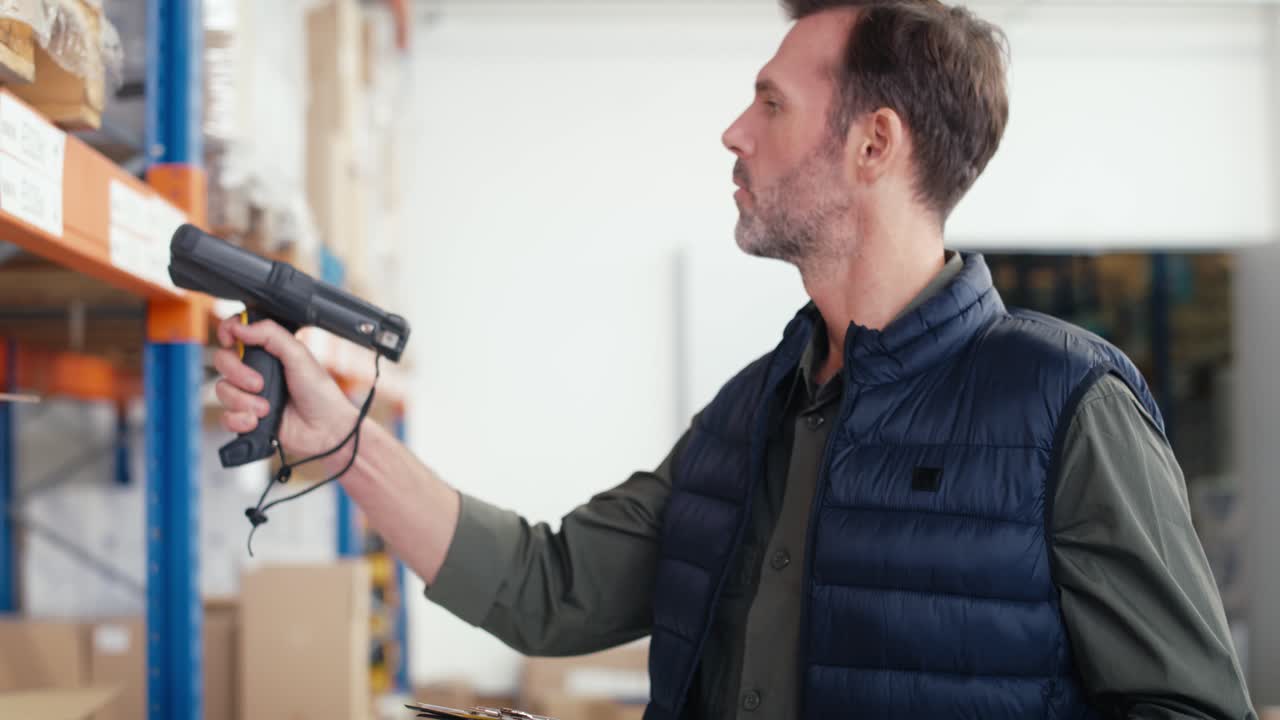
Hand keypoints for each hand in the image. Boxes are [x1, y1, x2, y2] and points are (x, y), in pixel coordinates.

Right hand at [213, 317, 357, 457]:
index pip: (236, 334)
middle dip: (237, 374)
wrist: (325, 430)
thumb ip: (271, 335)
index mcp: (268, 352)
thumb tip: (241, 326)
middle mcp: (255, 371)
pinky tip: (256, 421)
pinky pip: (226, 417)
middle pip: (223, 361)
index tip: (230, 340)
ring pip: (223, 391)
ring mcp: (249, 395)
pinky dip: (240, 420)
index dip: (226, 333)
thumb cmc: (319, 393)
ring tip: (266, 408)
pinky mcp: (246, 418)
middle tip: (260, 384)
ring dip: (244, 401)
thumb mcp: (299, 356)